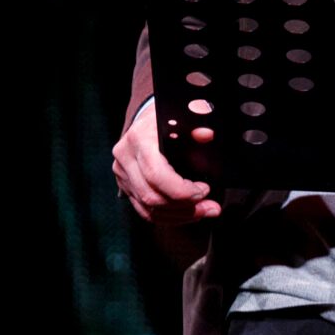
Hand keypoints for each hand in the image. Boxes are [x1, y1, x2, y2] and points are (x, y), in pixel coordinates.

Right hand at [111, 99, 223, 227]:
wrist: (146, 118)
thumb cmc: (167, 118)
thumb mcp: (183, 117)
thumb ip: (197, 125)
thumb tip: (206, 135)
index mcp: (139, 139)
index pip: (156, 175)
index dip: (182, 190)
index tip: (204, 190)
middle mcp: (126, 158)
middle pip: (152, 196)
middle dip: (186, 207)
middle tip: (211, 207)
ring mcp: (123, 174)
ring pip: (148, 208)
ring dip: (180, 216)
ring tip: (204, 211)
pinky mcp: (126, 186)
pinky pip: (145, 210)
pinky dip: (168, 217)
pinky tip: (187, 214)